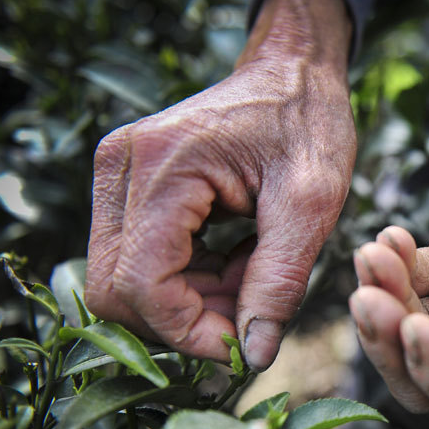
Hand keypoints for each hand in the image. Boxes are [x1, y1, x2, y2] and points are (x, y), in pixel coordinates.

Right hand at [86, 0, 354, 369]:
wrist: (293, 73)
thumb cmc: (309, 124)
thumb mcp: (312, 203)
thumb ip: (280, 282)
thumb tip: (251, 355)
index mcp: (164, 167)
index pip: (140, 284)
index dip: (187, 330)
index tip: (241, 345)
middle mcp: (121, 169)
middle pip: (117, 290)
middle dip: (185, 319)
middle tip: (251, 308)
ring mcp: (117, 177)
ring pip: (124, 282)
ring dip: (189, 301)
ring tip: (251, 277)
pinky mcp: (128, 188)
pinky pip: (138, 262)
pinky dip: (187, 281)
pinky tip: (235, 262)